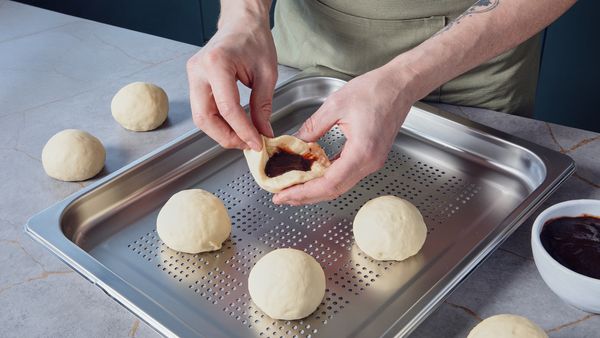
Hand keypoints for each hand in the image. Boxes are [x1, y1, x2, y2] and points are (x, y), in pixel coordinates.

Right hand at [186, 5, 276, 149]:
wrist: (242, 22)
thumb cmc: (254, 39)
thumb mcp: (267, 73)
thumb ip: (263, 106)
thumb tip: (263, 132)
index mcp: (217, 64)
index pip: (227, 109)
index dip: (243, 131)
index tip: (257, 143)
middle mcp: (199, 70)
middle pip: (205, 117)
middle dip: (227, 137)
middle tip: (247, 145)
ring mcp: (193, 76)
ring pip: (201, 117)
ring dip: (221, 132)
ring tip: (243, 137)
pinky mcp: (195, 81)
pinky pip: (203, 109)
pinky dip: (218, 122)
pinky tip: (234, 127)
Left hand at [272, 66, 417, 204]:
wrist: (400, 85)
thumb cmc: (375, 90)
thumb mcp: (335, 105)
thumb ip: (313, 127)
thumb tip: (295, 144)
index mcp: (362, 152)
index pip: (329, 183)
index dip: (304, 192)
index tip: (284, 195)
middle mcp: (369, 163)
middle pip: (333, 190)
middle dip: (306, 196)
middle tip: (282, 197)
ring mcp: (372, 162)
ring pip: (339, 185)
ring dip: (315, 190)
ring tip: (292, 189)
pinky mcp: (371, 157)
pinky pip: (346, 174)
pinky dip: (327, 178)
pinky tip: (311, 176)